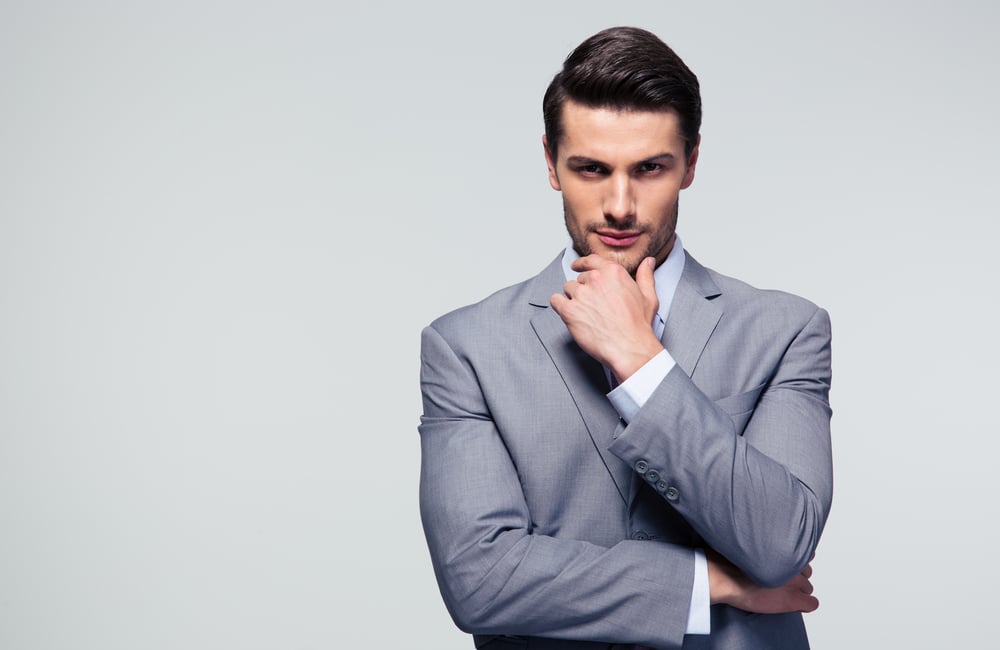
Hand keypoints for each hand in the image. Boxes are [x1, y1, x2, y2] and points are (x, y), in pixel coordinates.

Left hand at [549, 255, 662, 382]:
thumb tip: (648, 263)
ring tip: (584, 312)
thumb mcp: (648, 297)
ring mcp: (581, 294)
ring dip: (572, 298)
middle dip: (583, 289)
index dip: (581, 263)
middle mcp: (596, 279)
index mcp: (613, 272)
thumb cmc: (638, 326)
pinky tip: (568, 313)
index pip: (591, 260)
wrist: (629, 347)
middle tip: (592, 305)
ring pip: (567, 289)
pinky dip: (559, 306)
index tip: (577, 266)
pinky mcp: (569, 310)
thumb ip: (645, 276)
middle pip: (579, 278)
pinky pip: (556, 301)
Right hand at [707, 550, 818, 614]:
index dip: (793, 562)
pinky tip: (795, 605)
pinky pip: (812, 604)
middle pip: (806, 571)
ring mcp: (795, 582)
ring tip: (783, 593)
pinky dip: (805, 605)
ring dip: (799, 590)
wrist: (725, 578)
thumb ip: (761, 544)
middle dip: (796, 577)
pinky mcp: (793, 600)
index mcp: (783, 548)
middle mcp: (793, 563)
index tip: (784, 566)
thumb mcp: (747, 544)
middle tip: (780, 581)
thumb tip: (761, 544)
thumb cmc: (730, 561)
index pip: (803, 554)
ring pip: (808, 587)